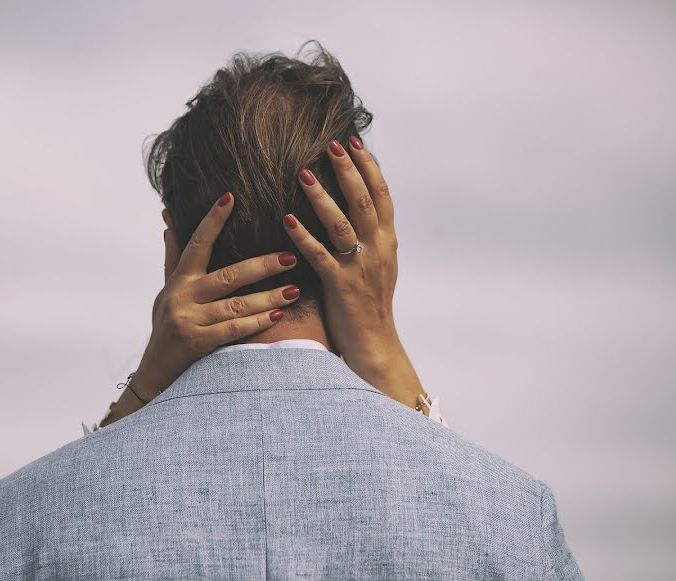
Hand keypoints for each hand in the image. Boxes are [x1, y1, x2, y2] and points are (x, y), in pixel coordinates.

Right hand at [100, 191, 300, 425]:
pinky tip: (278, 314)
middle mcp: (183, 297)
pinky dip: (258, 322)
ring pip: (236, 305)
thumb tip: (169, 225)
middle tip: (290, 256)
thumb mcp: (165, 292)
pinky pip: (234, 331)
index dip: (212, 220)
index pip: (197, 244)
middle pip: (228, 276)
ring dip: (268, 297)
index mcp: (179, 280)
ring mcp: (190, 321)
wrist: (155, 373)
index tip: (230, 197)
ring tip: (294, 289)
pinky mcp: (198, 344)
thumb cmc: (164, 328)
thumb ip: (173, 260)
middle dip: (261, 266)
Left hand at [282, 137, 427, 411]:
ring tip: (304, 174)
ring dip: (323, 197)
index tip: (354, 141)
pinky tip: (288, 219)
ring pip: (343, 224)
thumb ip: (373, 236)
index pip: (382, 195)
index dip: (368, 166)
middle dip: (348, 171)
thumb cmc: (371, 304)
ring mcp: (360, 268)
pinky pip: (321, 256)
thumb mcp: (380, 265)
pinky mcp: (340, 286)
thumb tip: (363, 206)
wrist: (375, 345)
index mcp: (388, 242)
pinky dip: (304, 236)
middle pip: (364, 202)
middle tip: (331, 145)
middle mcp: (378, 250)